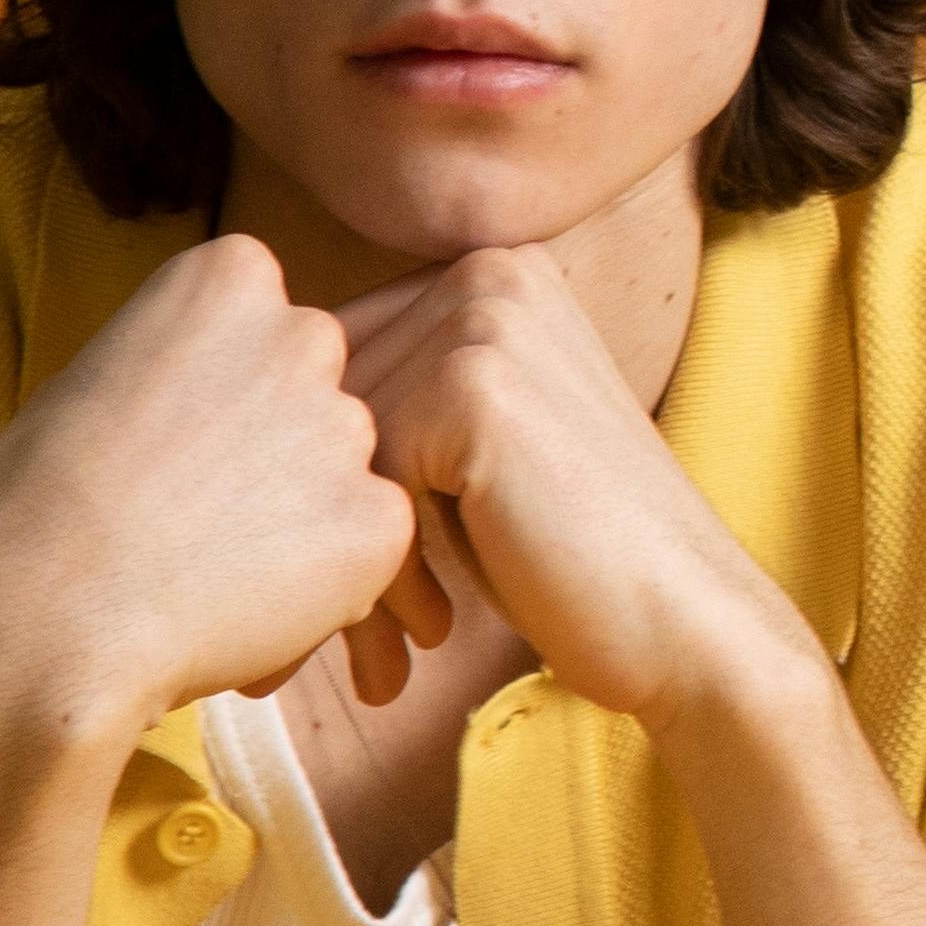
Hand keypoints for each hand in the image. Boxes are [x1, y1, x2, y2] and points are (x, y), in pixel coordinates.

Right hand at [0, 233, 439, 750]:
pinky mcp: (379, 519)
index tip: (174, 432)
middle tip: (199, 506)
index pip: (263, 319)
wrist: (47, 616)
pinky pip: (369, 544)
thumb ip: (181, 362)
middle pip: (315, 385)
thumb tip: (210, 389)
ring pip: (343, 468)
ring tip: (210, 565)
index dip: (220, 385)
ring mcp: (348, 427)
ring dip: (301, 509)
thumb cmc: (38, 504)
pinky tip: (246, 602)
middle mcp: (305, 334)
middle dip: (276, 439)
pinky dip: (328, 577)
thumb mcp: (95, 377)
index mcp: (230, 277)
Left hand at [333, 247, 829, 741]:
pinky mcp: (476, 387)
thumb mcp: (480, 452)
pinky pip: (364, 478)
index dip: (319, 479)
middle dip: (320, 528)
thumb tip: (239, 417)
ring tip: (382, 654)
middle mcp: (491, 273)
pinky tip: (429, 631)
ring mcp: (487, 321)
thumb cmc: (576, 555)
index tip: (323, 583)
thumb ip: (400, 401)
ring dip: (346, 562)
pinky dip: (380, 569)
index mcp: (496, 271)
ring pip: (335, 445)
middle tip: (330, 643)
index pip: (342, 361)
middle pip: (327, 399)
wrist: (686, 622)